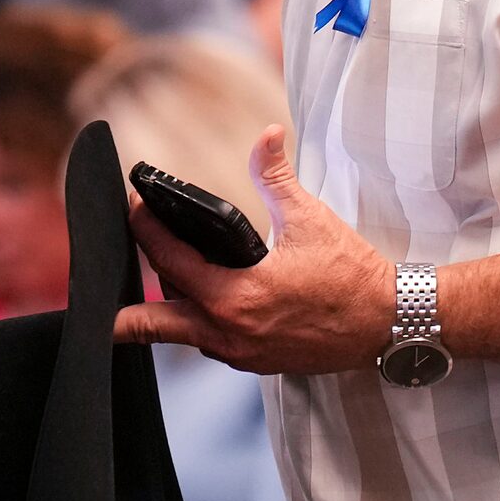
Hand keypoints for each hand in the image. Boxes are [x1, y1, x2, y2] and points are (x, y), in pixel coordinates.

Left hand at [114, 127, 391, 375]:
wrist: (390, 322)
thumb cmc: (352, 275)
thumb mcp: (309, 218)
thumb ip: (276, 176)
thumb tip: (268, 136)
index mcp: (235, 297)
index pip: (169, 262)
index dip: (145, 230)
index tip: (133, 208)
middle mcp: (230, 333)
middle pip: (153, 323)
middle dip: (124, 304)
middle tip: (109, 275)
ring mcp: (242, 354)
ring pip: (182, 334)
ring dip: (166, 309)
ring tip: (157, 276)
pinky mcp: (256, 363)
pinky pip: (211, 345)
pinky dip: (198, 324)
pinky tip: (201, 300)